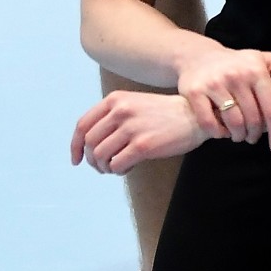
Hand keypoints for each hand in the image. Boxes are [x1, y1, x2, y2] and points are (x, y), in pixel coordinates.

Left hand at [70, 90, 205, 174]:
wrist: (195, 116)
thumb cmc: (165, 113)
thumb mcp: (135, 104)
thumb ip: (113, 116)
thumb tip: (90, 143)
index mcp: (115, 100)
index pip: (82, 125)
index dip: (75, 146)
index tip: (77, 159)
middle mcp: (120, 111)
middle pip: (90, 144)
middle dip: (92, 160)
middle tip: (103, 167)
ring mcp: (131, 128)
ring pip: (100, 156)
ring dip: (104, 167)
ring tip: (115, 168)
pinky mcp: (143, 145)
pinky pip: (117, 165)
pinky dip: (117, 171)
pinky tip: (127, 168)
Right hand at [172, 41, 270, 151]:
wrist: (198, 56)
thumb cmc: (237, 63)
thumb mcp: (263, 59)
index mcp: (256, 71)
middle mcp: (236, 76)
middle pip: (253, 119)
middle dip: (255, 135)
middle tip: (253, 138)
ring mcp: (214, 84)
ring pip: (233, 122)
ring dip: (238, 135)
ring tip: (239, 136)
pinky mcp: (194, 92)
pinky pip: (209, 122)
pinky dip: (217, 133)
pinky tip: (222, 132)